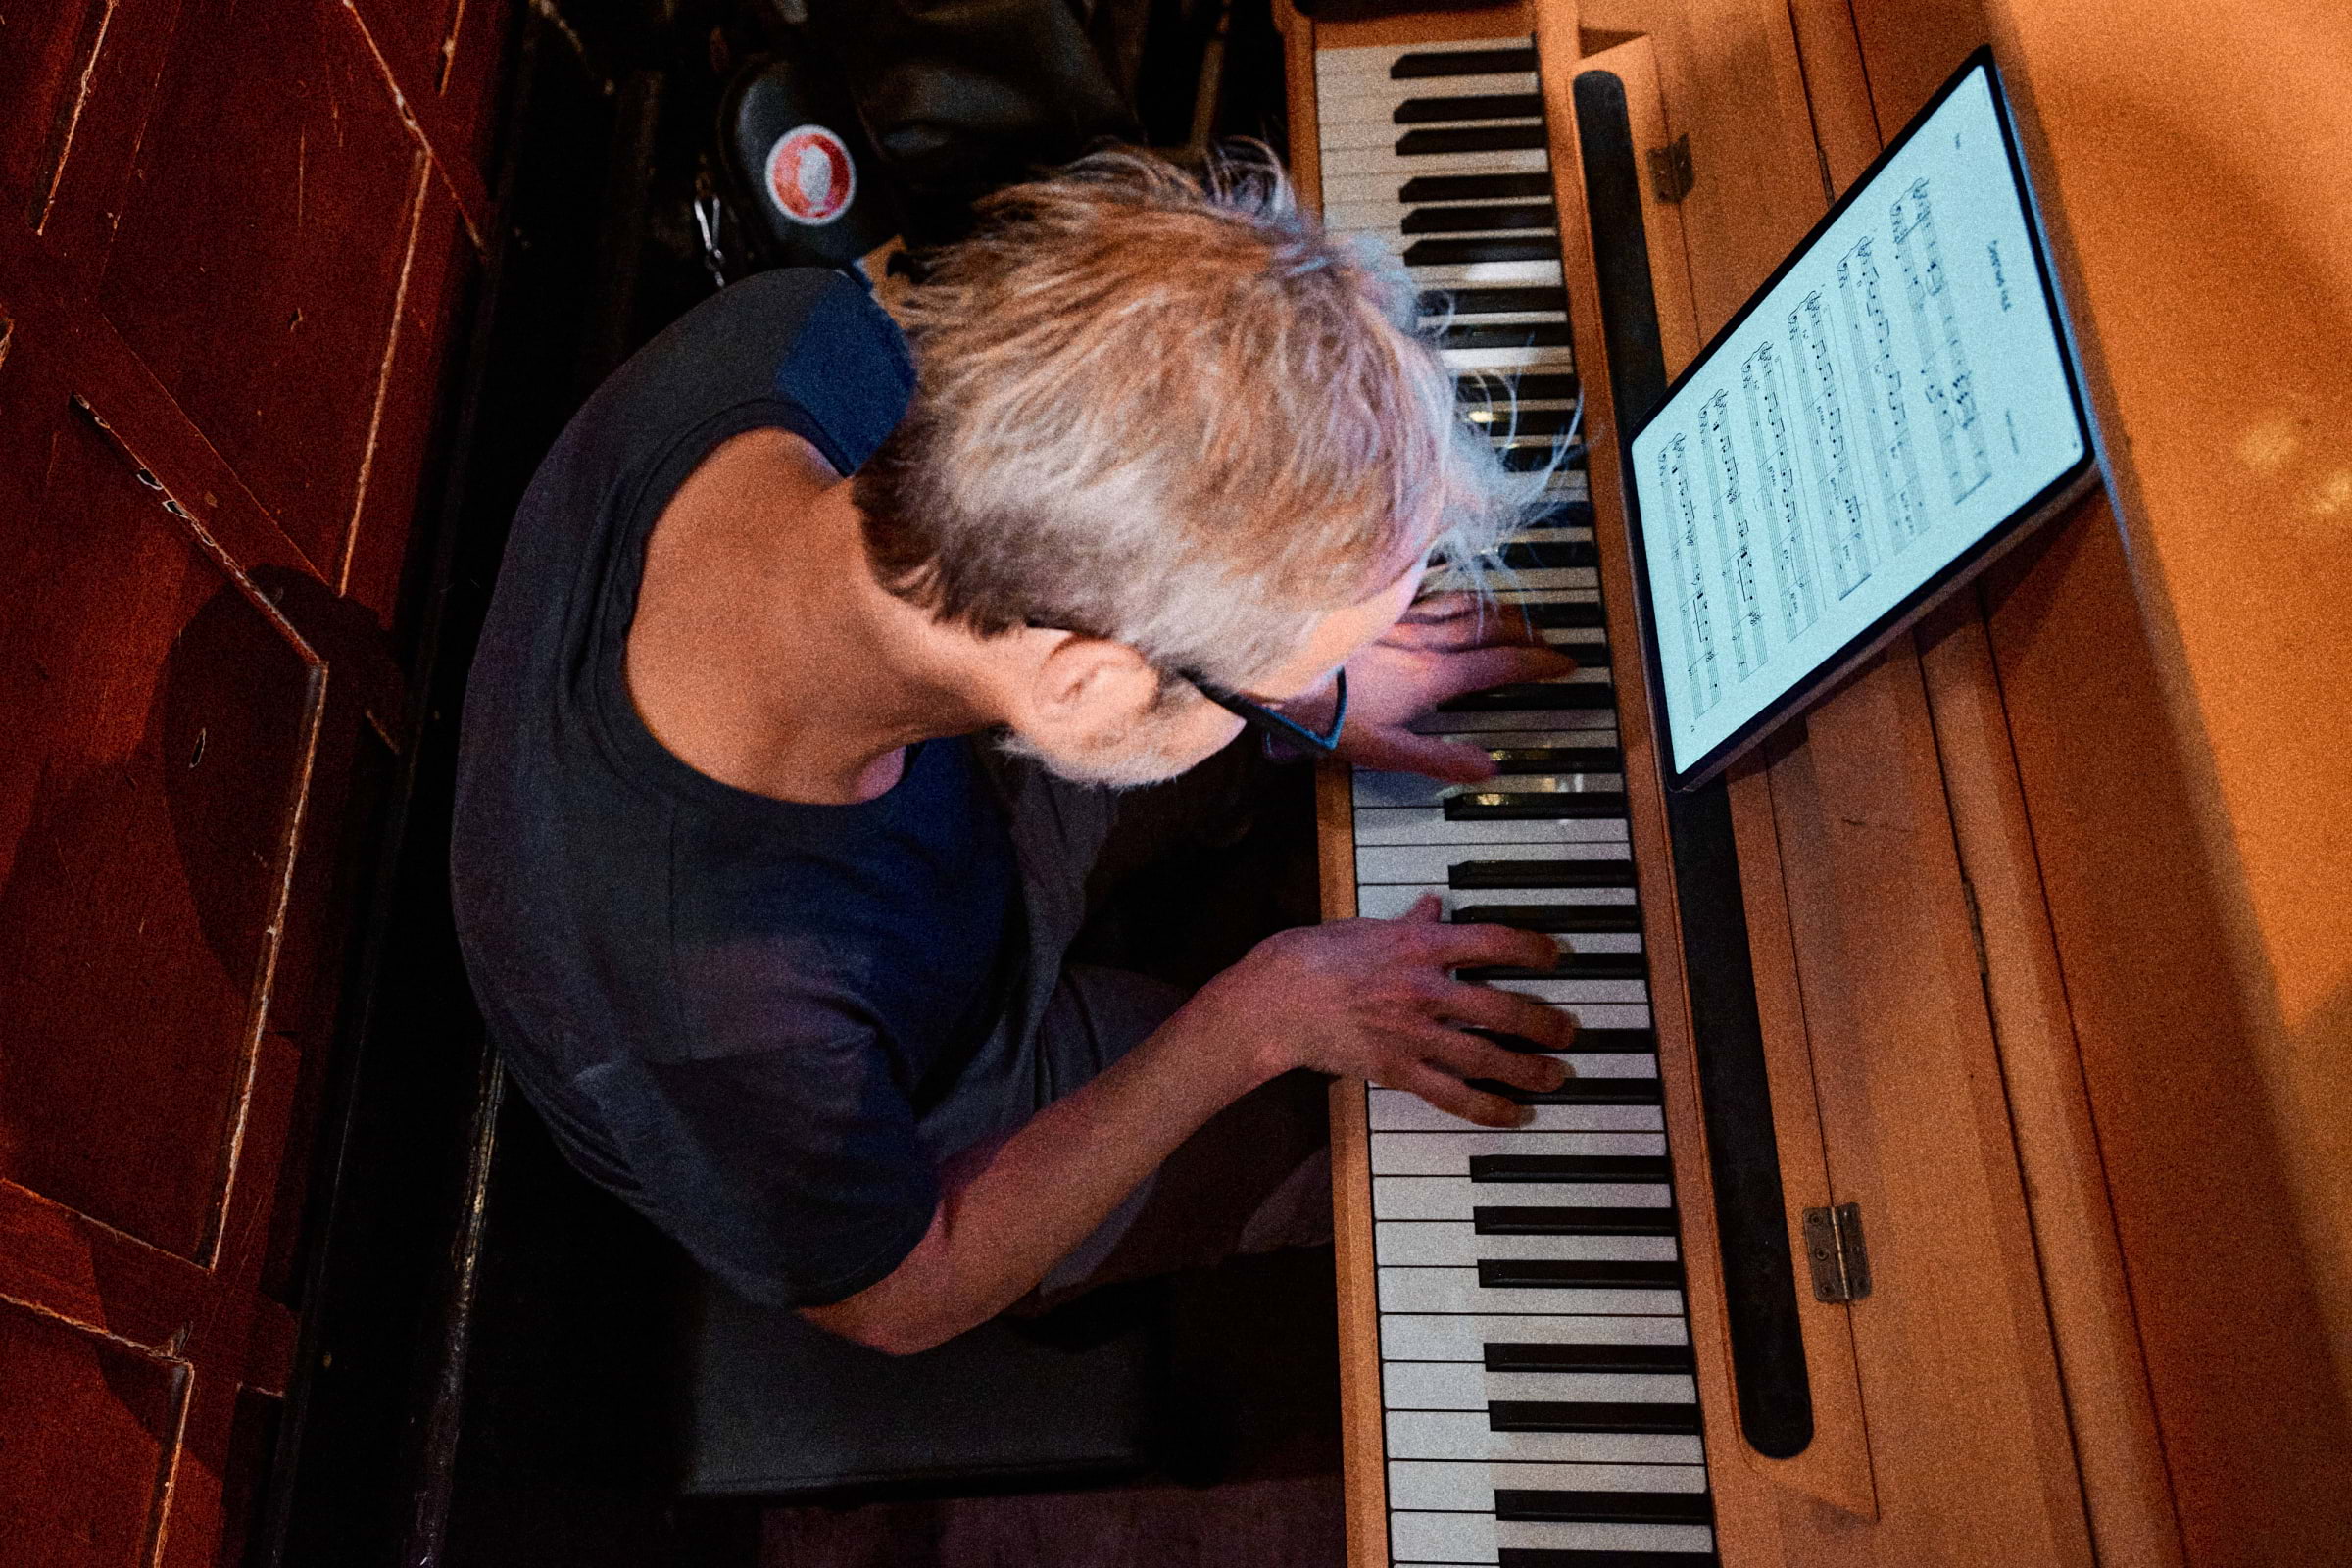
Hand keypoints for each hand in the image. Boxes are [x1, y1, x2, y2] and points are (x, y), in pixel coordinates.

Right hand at [1179, 895, 1576, 1126]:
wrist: (1271, 1003)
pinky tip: (1514, 1114)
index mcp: (1418, 945)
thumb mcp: (1362, 927)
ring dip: (1528, 1068)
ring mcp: (1412, 1033)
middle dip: (1543, 1022)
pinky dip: (1488, 1108)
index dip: (1532, 948)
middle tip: (1567, 1031)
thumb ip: (1407, 923)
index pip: (1492, 942)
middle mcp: (1424, 989)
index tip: (1556, 954)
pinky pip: (1452, 1096)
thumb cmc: (1309, 958)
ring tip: (1555, 1075)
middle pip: (1501, 1008)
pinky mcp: (1396, 1069)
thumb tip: (1433, 907)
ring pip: (1486, 1056)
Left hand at [1332, 592, 1578, 782]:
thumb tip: (1486, 767)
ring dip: (1492, 609)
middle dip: (1525, 634)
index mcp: (1433, 677)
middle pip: (1487, 630)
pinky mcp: (1375, 611)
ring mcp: (1398, 621)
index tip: (1565, 663)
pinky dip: (1448, 591)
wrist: (1282, 671)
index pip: (1500, 666)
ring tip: (1511, 613)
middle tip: (1546, 639)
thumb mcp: (1387, 750)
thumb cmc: (1327, 713)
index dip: (1538, 665)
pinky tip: (1448, 588)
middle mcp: (1422, 642)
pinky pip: (1424, 594)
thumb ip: (1439, 759)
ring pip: (1459, 606)